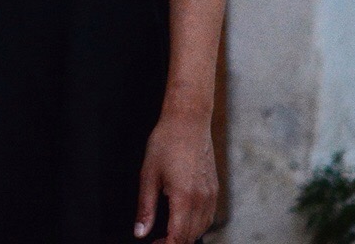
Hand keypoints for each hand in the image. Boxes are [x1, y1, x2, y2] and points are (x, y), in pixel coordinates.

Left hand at [134, 108, 217, 242]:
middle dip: (174, 242)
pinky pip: (209, 217)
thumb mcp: (148, 175)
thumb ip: (145, 207)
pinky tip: (183, 220)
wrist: (188, 122)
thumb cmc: (166, 143)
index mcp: (184, 198)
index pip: (178, 237)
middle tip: (156, 240)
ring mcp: (212, 195)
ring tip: (167, 233)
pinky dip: (196, 225)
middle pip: (191, 236)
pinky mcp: (215, 190)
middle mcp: (202, 199)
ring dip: (185, 235)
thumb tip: (139, 232)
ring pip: (202, 228)